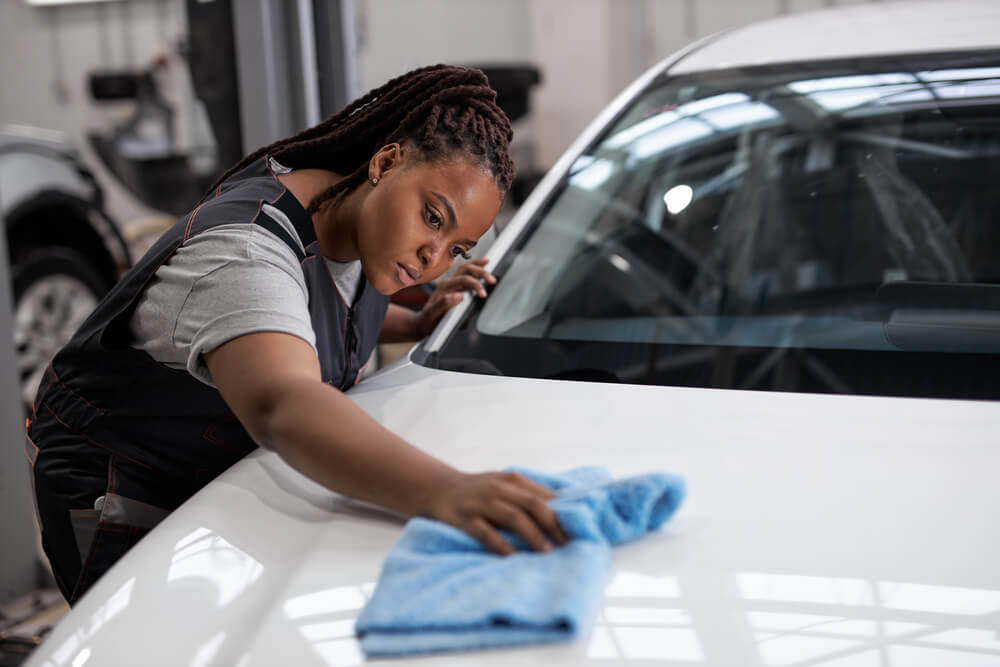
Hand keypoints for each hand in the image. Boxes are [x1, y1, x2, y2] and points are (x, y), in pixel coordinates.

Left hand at [411, 258, 495, 337]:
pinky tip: (482, 270)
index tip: (483, 294)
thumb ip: (444, 304)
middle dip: (480, 272)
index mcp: (444, 287)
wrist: (422, 322)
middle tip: (492, 280)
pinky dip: (475, 270)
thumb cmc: (427, 319)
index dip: (475, 285)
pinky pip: (467, 275)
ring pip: (466, 268)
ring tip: (489, 262)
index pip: (463, 280)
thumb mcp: (432, 314)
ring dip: (478, 266)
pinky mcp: (456, 288)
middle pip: (466, 269)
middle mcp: (448, 283)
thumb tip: (459, 296)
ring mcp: (452, 284)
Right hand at [420, 470, 569, 555]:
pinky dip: (503, 546)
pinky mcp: (465, 519)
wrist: (438, 488)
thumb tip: (562, 512)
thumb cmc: (478, 490)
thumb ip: (528, 495)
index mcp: (512, 480)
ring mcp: (481, 503)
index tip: (578, 530)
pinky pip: (487, 534)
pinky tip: (515, 558)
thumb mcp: (504, 484)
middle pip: (532, 505)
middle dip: (553, 525)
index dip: (562, 513)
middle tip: (568, 544)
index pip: (543, 496)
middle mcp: (499, 489)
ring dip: (534, 536)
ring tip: (548, 552)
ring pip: (513, 517)